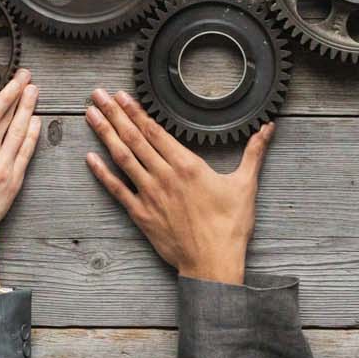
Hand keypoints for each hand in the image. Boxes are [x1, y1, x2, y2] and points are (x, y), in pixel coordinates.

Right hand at [0, 69, 41, 294]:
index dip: (4, 94)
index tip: (13, 80)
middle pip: (7, 120)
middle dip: (19, 95)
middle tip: (28, 78)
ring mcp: (3, 168)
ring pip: (19, 132)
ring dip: (29, 110)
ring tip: (34, 92)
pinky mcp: (15, 179)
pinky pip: (26, 151)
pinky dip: (32, 135)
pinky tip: (36, 121)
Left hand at [83, 88, 272, 284]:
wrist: (213, 262)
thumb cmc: (230, 226)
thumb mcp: (245, 185)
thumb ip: (254, 153)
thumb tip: (268, 129)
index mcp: (187, 165)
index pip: (155, 131)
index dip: (136, 111)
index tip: (121, 95)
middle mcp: (164, 176)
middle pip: (134, 138)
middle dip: (114, 114)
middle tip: (98, 95)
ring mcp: (150, 195)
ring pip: (122, 158)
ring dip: (105, 134)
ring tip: (90, 115)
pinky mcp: (141, 215)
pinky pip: (117, 189)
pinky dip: (102, 173)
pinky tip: (90, 158)